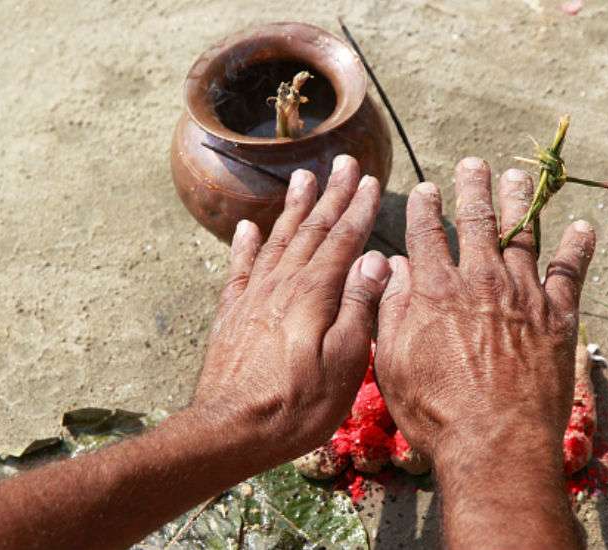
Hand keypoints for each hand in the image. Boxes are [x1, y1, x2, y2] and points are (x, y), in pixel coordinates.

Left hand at [195, 155, 389, 468]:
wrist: (231, 430)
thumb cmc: (299, 405)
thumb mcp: (344, 363)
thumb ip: (359, 307)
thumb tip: (376, 259)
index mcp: (315, 294)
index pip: (342, 240)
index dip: (356, 209)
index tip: (367, 179)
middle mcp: (283, 284)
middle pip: (311, 230)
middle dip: (330, 195)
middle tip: (342, 162)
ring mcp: (253, 296)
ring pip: (278, 240)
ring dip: (293, 208)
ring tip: (303, 178)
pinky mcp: (232, 313)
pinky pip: (240, 267)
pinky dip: (245, 244)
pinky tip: (247, 227)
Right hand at [374, 157, 594, 548]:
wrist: (495, 443)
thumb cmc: (435, 411)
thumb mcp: (392, 363)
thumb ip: (390, 309)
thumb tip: (392, 266)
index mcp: (435, 290)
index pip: (426, 232)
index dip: (424, 206)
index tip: (425, 188)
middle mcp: (479, 280)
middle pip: (475, 220)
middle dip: (473, 186)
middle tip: (474, 163)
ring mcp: (522, 295)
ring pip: (521, 234)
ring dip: (519, 200)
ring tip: (517, 177)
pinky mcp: (557, 316)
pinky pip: (570, 271)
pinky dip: (577, 246)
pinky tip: (583, 226)